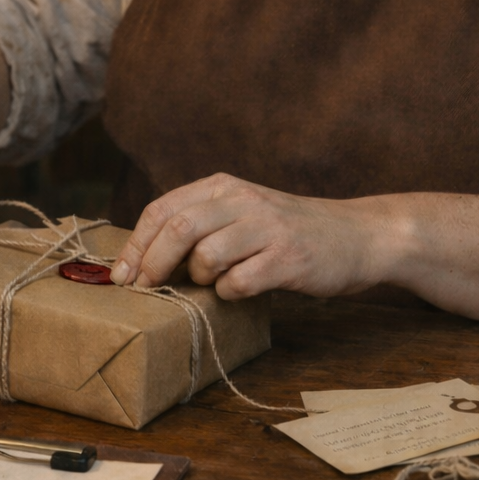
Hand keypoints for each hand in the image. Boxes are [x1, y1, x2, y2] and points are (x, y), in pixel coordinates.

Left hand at [110, 174, 389, 299]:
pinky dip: (230, 293)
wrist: (357, 235)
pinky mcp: (288, 259)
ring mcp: (267, 228)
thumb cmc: (289, 231)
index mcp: (223, 185)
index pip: (162, 209)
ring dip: (199, 280)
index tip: (120, 276)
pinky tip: (242, 291)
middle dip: (152, 265)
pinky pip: (240, 282)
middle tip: (144, 291)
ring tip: (212, 284)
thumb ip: (202, 224)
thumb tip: (144, 259)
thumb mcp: (243, 212)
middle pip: (177, 229)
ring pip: (206, 256)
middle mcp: (242, 200)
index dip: (135, 245)